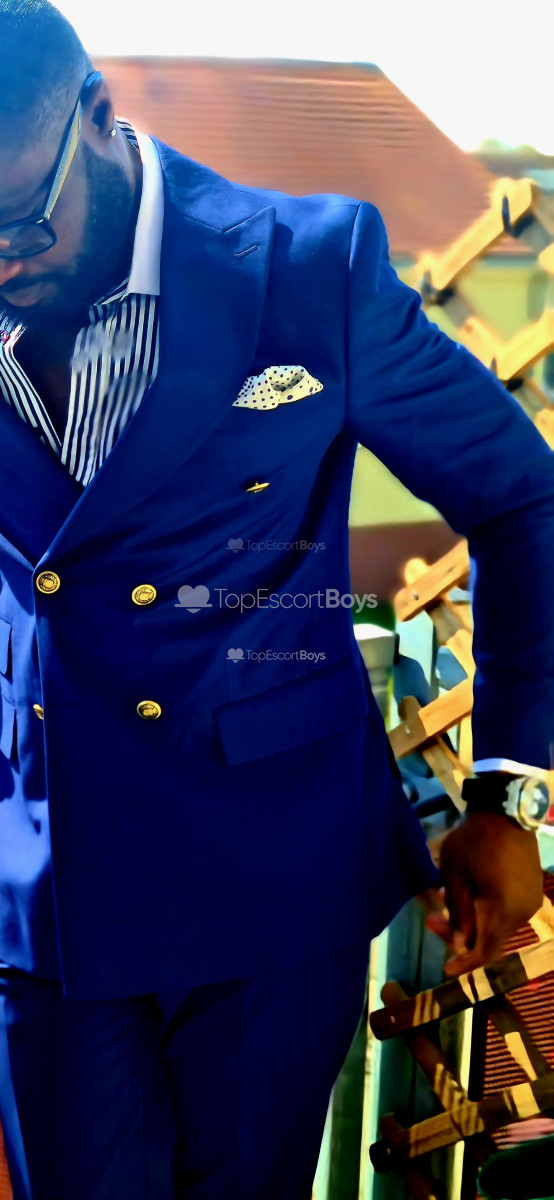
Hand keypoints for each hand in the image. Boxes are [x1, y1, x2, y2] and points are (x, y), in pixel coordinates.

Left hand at [426, 812, 542, 976]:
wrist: (505, 812)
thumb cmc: (474, 842)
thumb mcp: (455, 876)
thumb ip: (458, 914)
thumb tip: (459, 947)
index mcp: (503, 911)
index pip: (485, 951)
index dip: (465, 963)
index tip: (445, 968)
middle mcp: (522, 912)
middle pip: (490, 938)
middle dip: (460, 934)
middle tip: (432, 920)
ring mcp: (531, 902)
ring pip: (499, 925)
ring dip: (473, 920)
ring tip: (445, 901)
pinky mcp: (532, 891)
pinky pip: (509, 911)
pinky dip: (487, 910)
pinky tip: (469, 894)